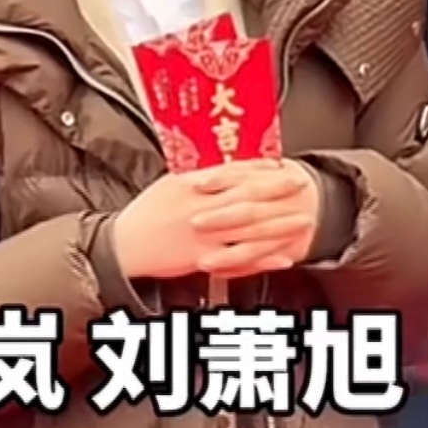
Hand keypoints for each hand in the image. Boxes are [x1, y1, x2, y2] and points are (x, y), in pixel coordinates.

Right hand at [112, 158, 320, 282]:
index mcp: (191, 185)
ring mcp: (204, 235)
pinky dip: (264, 259)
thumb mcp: (168, 185)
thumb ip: (197, 177)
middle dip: (278, 191)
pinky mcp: (203, 259)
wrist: (124, 246)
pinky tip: (283, 257)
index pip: (233, 173)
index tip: (281, 167)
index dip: (260, 170)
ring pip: (250, 229)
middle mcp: (201, 208)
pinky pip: (239, 260)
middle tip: (301, 185)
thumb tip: (223, 168)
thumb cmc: (145, 215)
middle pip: (248, 197)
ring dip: (280, 225)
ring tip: (303, 221)